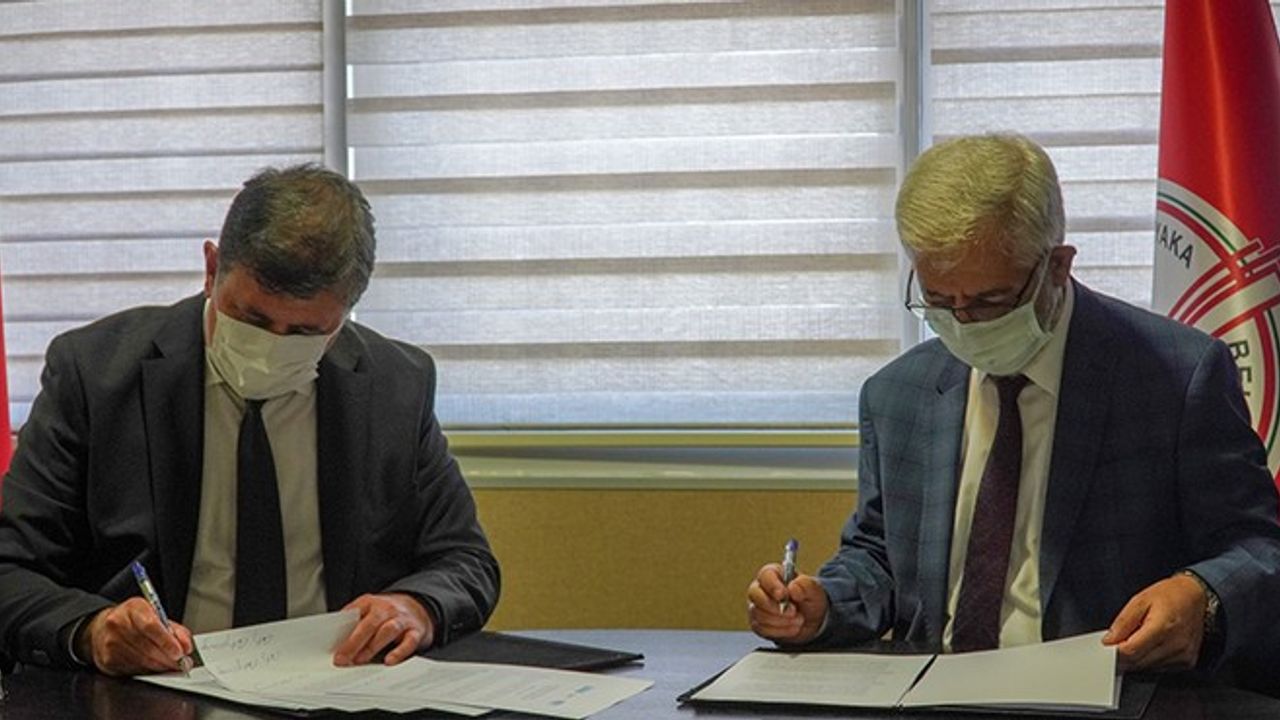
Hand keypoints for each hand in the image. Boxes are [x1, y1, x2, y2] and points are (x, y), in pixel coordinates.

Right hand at [77, 597, 193, 676]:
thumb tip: (186, 647)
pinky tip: (154, 666)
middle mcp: (118, 624)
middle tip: (182, 663)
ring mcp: (110, 643)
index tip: (180, 652)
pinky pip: (133, 670)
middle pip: (147, 647)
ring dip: (160, 666)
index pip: (151, 626)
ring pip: (141, 661)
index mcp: (133, 608)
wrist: (103, 628)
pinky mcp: (107, 660)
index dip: (167, 642)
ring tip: (171, 665)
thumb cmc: (135, 621)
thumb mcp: (156, 616)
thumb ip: (175, 630)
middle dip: (168, 658)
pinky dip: (148, 671)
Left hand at [333, 593, 434, 665]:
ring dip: (372, 646)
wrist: (418, 606)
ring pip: (388, 630)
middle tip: (342, 659)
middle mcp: (387, 609)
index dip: (342, 630)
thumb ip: (353, 623)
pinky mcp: (416, 632)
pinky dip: (399, 652)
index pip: (354, 613)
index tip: (332, 648)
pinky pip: (409, 642)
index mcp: (370, 602)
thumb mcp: (368, 611)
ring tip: (360, 660)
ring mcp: (402, 620)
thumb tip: (335, 645)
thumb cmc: (386, 614)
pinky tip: (389, 661)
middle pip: (370, 624)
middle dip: (354, 642)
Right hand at [747, 563, 828, 644]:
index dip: (772, 585)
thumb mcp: (814, 590)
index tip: (783, 595)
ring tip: (799, 620)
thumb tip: (792, 587)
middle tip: (793, 612)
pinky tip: (792, 628)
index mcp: (774, 574)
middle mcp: (761, 588)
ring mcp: (757, 606)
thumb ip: (805, 585)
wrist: (811, 620)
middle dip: (774, 606)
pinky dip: (779, 631)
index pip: (765, 575)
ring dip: (781, 620)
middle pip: (754, 594)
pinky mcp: (757, 623)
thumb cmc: (810, 599)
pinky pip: (761, 628)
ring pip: (758, 613)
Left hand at [1103, 574, 1206, 670]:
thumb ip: (1123, 622)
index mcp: (1163, 627)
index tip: (1108, 645)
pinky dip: (1150, 660)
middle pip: (1138, 662)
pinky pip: (1160, 668)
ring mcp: (1183, 656)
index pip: (1131, 651)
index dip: (1115, 651)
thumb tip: (1109, 640)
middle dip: (1124, 655)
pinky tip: (1152, 645)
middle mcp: (1175, 645)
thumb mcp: (1139, 600)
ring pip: (1148, 668)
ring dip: (1137, 658)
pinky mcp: (1187, 662)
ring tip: (1139, 638)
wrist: (1195, 596)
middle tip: (1119, 641)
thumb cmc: (1170, 595)